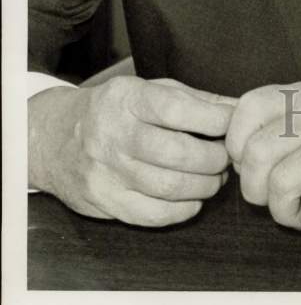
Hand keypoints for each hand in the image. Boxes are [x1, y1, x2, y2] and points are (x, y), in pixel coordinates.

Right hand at [29, 77, 235, 225]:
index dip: (213, 119)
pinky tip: (193, 200)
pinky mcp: (103, 200)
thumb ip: (197, 99)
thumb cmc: (117, 110)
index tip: (233, 125)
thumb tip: (240, 108)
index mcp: (128, 98)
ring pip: (167, 187)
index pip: (176, 108)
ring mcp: (106, 170)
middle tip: (227, 158)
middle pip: (176, 153)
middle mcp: (113, 134)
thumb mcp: (152, 90)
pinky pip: (151, 214)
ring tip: (215, 178)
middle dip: (214, 158)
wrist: (56, 137)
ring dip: (204, 186)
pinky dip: (182, 210)